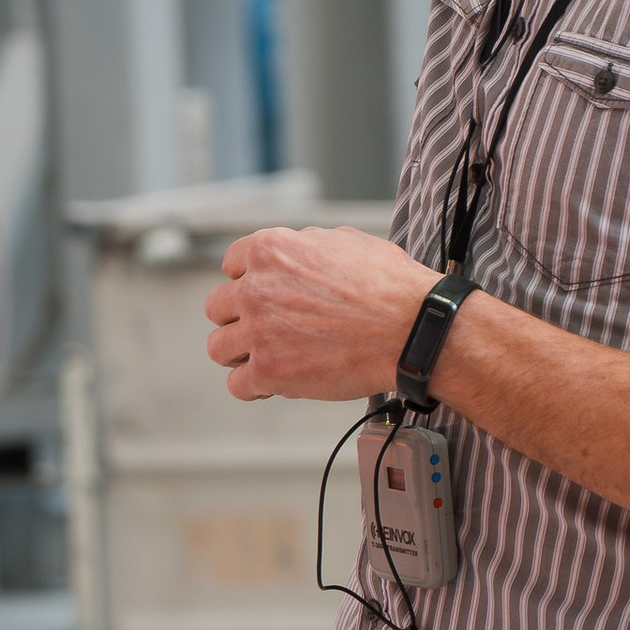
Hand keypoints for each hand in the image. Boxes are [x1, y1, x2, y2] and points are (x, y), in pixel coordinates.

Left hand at [204, 229, 436, 404]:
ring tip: (266, 358)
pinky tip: (274, 383)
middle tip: (264, 328)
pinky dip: (254, 387)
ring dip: (240, 354)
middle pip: (218, 308)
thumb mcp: (345, 242)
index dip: (249, 282)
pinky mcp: (269, 372)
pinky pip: (237, 385)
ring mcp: (259, 332)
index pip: (231, 265)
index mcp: (270, 250)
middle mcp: (255, 289)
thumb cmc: (389, 286)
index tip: (262, 295)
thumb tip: (297, 252)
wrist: (412, 328)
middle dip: (239, 318)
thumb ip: (306, 247)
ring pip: (218, 348)